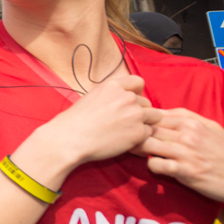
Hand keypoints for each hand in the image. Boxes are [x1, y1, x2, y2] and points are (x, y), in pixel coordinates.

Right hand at [43, 74, 160, 168]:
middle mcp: (127, 97)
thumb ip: (112, 95)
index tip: (129, 103)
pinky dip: (140, 138)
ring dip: (144, 124)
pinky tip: (124, 141)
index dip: (136, 93)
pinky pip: (148, 133)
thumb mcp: (92, 97)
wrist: (69, 139)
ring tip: (126, 132)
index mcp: (113, 86)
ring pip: (154, 117)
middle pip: (147, 102)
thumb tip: (126, 99)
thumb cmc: (75, 121)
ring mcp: (135, 114)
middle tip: (124, 123)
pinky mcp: (139, 132)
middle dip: (139, 112)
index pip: (138, 82)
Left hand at [136, 107, 223, 203]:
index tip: (136, 128)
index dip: (141, 121)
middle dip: (135, 135)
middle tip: (131, 142)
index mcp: (192, 122)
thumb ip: (186, 116)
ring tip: (141, 155)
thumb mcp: (211, 127)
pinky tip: (157, 167)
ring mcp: (186, 153)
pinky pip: (156, 165)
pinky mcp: (186, 172)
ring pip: (147, 144)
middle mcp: (188, 135)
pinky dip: (151, 166)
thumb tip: (160, 110)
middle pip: (147, 129)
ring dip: (139, 150)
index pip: (155, 115)